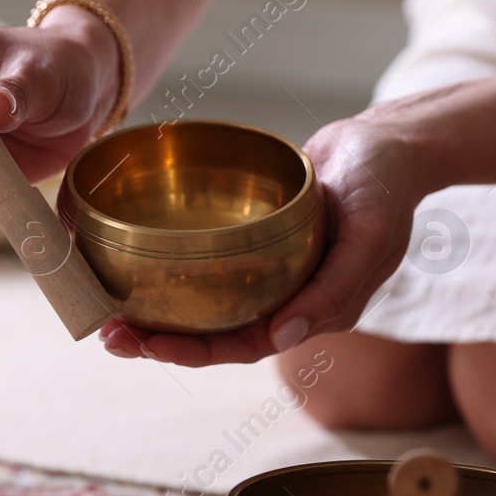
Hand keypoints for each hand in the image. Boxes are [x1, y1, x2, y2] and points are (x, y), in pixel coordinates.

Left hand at [98, 111, 426, 365]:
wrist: (389, 142)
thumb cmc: (387, 188)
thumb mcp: (371, 236)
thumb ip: (334, 290)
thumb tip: (283, 336)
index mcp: (313, 312)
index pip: (244, 346)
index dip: (194, 353)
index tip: (147, 347)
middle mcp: (285, 298)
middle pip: (213, 331)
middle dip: (159, 339)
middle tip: (107, 334)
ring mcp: (268, 270)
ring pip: (203, 300)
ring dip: (156, 307)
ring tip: (106, 304)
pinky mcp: (254, 239)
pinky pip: (208, 260)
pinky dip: (171, 262)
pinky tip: (132, 257)